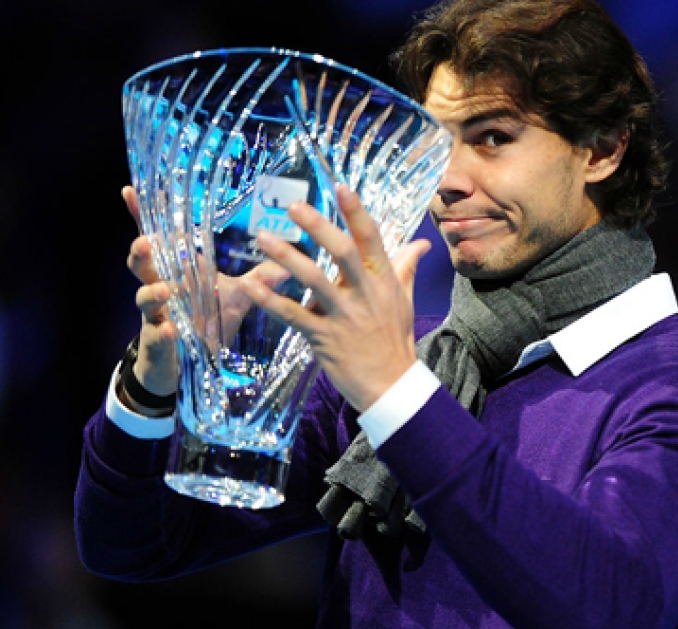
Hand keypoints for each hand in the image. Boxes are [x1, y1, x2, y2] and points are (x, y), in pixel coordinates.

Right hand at [121, 187, 291, 401]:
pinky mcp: (158, 341)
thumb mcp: (237, 298)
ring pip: (143, 298)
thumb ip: (259, 280)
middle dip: (141, 251)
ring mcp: (156, 315)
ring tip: (164, 290)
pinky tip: (170, 329)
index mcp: (177, 270)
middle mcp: (160, 287)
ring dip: (151, 292)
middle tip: (147, 241)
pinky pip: (158, 334)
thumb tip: (290, 264)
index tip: (130, 190)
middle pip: (141, 263)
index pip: (159, 238)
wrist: (185, 364)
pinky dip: (163, 332)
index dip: (143, 214)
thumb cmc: (206, 321)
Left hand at [240, 185, 430, 410]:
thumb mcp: (404, 299)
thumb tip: (421, 243)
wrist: (391, 384)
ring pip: (314, 281)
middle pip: (343, 253)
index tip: (340, 187)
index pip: (372, 239)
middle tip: (293, 207)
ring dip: (286, 257)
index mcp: (384, 280)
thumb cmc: (395, 339)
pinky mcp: (324, 339)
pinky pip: (294, 316)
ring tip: (262, 237)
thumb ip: (406, 267)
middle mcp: (365, 294)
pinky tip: (249, 284)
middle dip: (318, 227)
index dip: (356, 212)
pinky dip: (270, 300)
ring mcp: (344, 317)